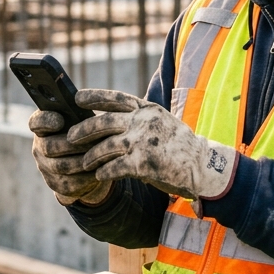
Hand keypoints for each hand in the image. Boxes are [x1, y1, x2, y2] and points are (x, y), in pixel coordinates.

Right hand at [29, 109, 112, 205]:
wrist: (88, 162)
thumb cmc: (86, 133)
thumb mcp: (82, 120)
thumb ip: (80, 114)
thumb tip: (88, 104)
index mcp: (44, 127)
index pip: (36, 122)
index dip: (45, 121)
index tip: (59, 120)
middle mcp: (40, 148)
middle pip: (49, 146)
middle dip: (73, 144)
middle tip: (94, 139)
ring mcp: (46, 168)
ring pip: (61, 166)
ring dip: (82, 159)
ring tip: (100, 153)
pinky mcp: (58, 185)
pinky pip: (71, 182)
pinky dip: (87, 175)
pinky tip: (101, 168)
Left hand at [68, 89, 237, 201]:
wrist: (204, 166)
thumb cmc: (180, 146)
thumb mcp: (162, 123)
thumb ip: (140, 119)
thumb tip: (113, 119)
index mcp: (148, 109)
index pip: (116, 98)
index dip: (95, 97)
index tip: (77, 98)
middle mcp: (144, 122)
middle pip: (104, 122)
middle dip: (83, 129)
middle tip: (70, 136)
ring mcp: (143, 142)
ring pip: (106, 147)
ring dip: (91, 156)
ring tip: (84, 163)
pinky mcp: (144, 164)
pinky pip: (115, 167)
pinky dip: (104, 172)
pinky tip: (99, 176)